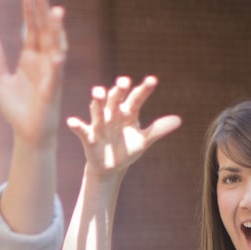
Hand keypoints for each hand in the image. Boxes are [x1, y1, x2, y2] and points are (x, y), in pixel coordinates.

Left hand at [0, 0, 66, 146]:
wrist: (27, 134)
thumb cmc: (17, 109)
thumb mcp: (0, 81)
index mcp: (31, 59)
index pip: (32, 30)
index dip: (30, 13)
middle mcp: (44, 63)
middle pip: (45, 32)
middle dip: (44, 13)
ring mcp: (50, 76)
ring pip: (55, 48)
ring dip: (57, 32)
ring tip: (57, 12)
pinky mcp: (51, 92)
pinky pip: (55, 76)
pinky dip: (56, 65)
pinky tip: (56, 54)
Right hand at [66, 76, 181, 178]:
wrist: (111, 167)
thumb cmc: (127, 149)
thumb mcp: (144, 141)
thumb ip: (158, 129)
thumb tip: (179, 120)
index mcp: (128, 113)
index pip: (137, 99)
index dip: (144, 90)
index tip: (152, 80)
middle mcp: (113, 114)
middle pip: (116, 99)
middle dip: (118, 91)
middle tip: (124, 81)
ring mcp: (100, 124)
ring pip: (98, 109)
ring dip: (97, 101)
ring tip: (98, 92)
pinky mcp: (89, 136)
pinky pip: (82, 129)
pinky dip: (77, 125)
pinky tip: (72, 121)